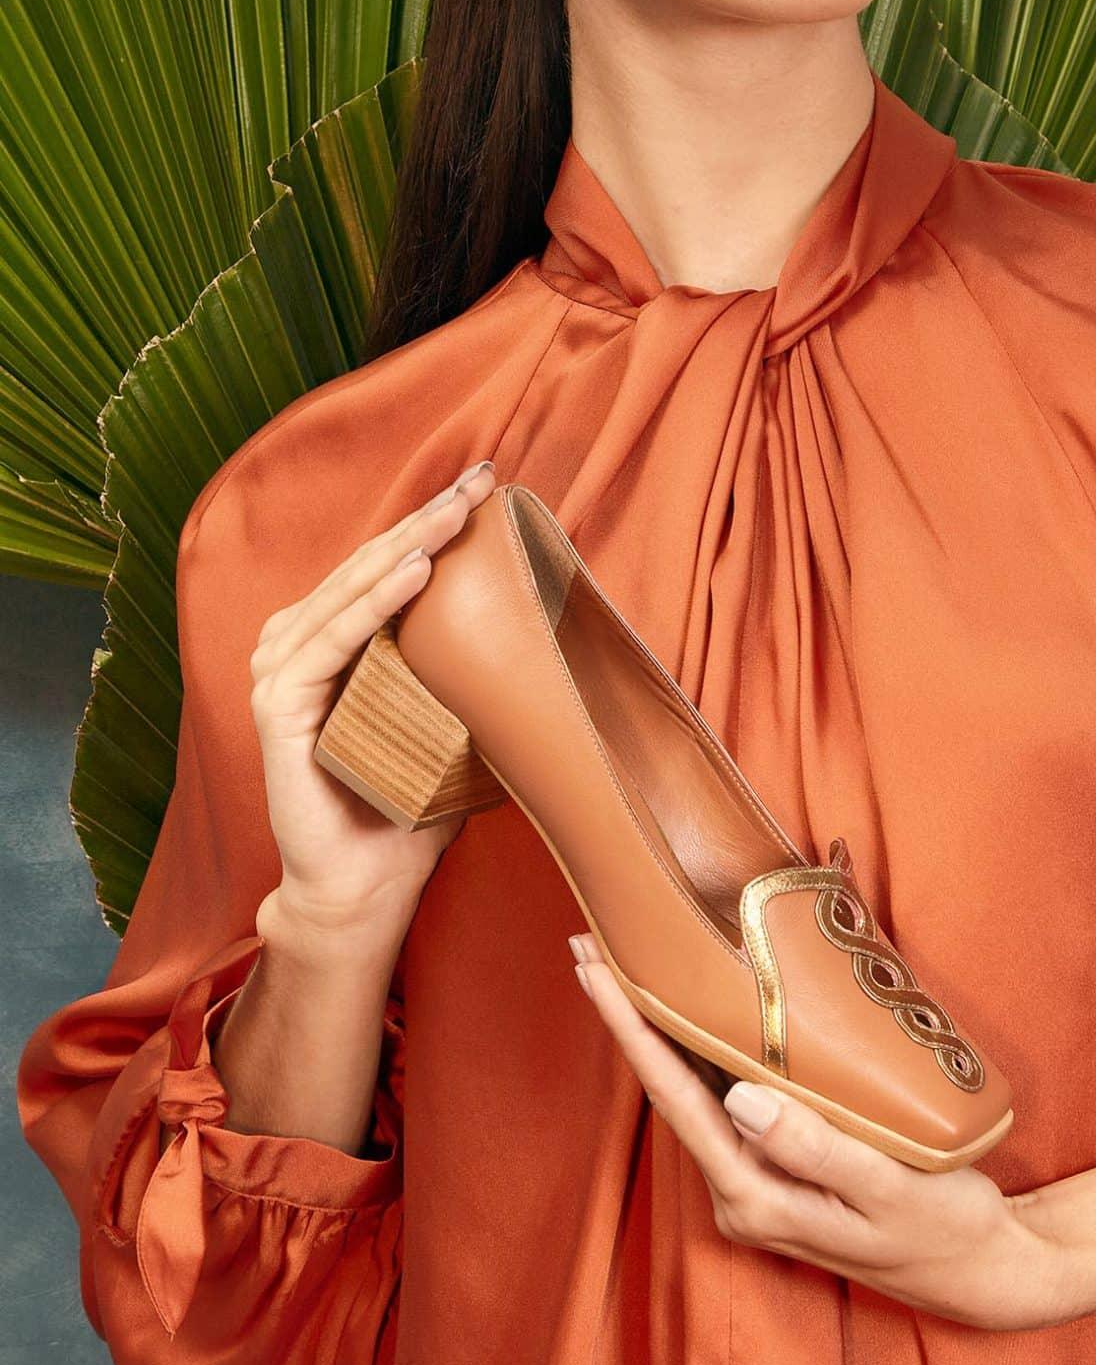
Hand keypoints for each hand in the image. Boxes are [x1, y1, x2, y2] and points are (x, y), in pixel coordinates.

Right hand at [248, 458, 498, 940]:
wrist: (367, 885)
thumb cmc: (409, 805)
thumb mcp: (449, 723)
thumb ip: (469, 673)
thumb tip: (549, 629)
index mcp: (335, 641)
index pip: (386, 564)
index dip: (433, 522)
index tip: (487, 483)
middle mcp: (300, 646)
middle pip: (369, 565)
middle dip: (428, 518)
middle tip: (481, 478)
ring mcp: (282, 673)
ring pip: (350, 591)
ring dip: (405, 546)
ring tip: (456, 513)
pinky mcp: (277, 708)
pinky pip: (331, 642)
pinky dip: (371, 605)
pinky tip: (413, 572)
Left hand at [569, 930, 1064, 1332]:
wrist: (983, 1272)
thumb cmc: (946, 1227)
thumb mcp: (890, 1187)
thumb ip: (816, 1149)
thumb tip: (741, 1098)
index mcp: (755, 1199)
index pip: (676, 1100)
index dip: (632, 1029)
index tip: (594, 969)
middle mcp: (742, 1195)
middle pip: (670, 1091)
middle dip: (630, 1018)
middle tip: (590, 944)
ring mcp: (759, 1183)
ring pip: (695, 1093)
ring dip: (660, 1031)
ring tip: (627, 966)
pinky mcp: (781, 1169)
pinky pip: (729, 1100)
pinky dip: (703, 1050)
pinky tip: (695, 1015)